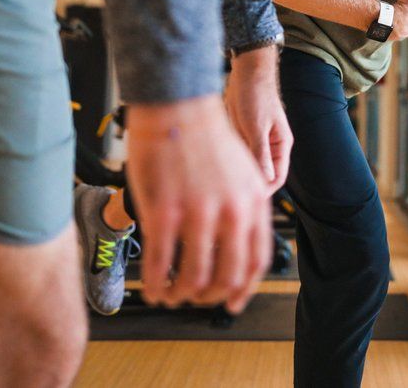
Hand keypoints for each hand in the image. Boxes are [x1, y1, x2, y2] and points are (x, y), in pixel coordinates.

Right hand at [125, 96, 271, 313]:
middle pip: (227, 275)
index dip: (243, 288)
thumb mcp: (243, 170)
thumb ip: (245, 206)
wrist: (178, 104)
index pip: (256, 259)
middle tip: (196, 299)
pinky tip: (151, 289)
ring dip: (181, 295)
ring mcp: (198, 213)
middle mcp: (231, 211)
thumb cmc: (206, 135)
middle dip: (210, 296)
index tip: (231, 302)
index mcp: (254, 201)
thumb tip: (239, 245)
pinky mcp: (165, 211)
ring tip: (171, 296)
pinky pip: (160, 263)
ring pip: (193, 276)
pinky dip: (156, 284)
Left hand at [225, 46, 292, 192]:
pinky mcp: (242, 135)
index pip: (277, 177)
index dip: (263, 191)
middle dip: (246, 184)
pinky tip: (215, 162)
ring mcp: (255, 141)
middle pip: (261, 175)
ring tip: (217, 178)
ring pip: (246, 167)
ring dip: (235, 173)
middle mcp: (270, 146)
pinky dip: (228, 160)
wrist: (245, 71)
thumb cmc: (256, 95)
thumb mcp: (256, 127)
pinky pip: (236, 155)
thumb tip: (265, 181)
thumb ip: (261, 154)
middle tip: (226, 192)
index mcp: (281, 145)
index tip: (245, 199)